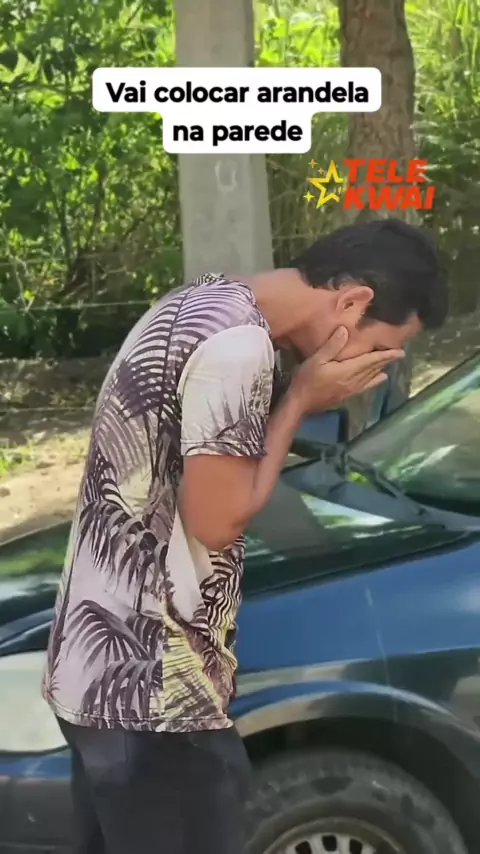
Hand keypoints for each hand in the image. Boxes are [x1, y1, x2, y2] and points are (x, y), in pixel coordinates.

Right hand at [289, 327, 403, 413]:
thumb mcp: (316, 360)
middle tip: (399, 354)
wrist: (300, 403)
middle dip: (386, 361)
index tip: (400, 351)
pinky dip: (375, 381)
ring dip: (381, 369)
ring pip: (371, 377)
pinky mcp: (346, 395)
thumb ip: (332, 346)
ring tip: (390, 363)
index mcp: (348, 370)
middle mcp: (353, 380)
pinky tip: (380, 379)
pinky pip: (365, 386)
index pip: (371, 361)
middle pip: (373, 369)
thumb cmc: (306, 380)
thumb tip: (345, 330)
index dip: (386, 356)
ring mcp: (351, 389)